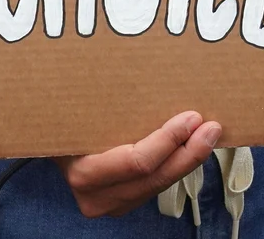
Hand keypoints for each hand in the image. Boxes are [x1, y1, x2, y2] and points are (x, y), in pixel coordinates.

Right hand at [57, 111, 221, 217]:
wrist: (51, 141)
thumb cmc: (63, 119)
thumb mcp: (75, 108)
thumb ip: (99, 97)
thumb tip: (135, 60)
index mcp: (83, 173)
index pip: (136, 162)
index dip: (168, 141)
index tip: (192, 117)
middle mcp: (97, 198)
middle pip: (155, 178)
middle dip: (189, 153)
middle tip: (212, 127)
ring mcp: (113, 204)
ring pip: (161, 184)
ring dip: (188, 159)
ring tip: (210, 134)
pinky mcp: (126, 201)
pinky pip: (158, 183)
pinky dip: (178, 164)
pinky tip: (193, 145)